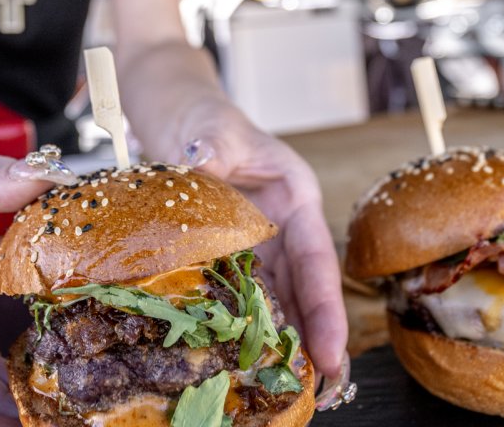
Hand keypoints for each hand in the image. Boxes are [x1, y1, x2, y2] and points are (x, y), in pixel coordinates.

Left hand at [185, 128, 354, 408]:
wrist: (171, 114)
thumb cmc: (199, 115)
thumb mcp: (211, 129)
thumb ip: (213, 149)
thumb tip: (205, 160)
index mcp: (295, 196)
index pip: (316, 260)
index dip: (326, 309)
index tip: (331, 352)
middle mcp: (283, 226)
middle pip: (304, 291)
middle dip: (315, 340)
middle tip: (322, 390)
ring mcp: (257, 244)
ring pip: (277, 301)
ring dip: (284, 343)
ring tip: (293, 389)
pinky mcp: (229, 256)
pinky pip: (240, 297)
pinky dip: (245, 329)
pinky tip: (244, 362)